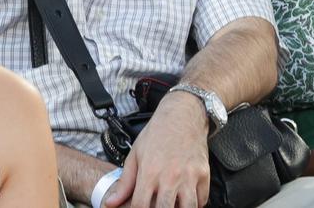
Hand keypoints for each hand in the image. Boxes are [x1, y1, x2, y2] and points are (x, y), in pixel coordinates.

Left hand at [104, 92, 210, 207]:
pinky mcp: (203, 173)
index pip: (140, 206)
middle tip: (158, 206)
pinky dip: (195, 204)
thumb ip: (124, 182)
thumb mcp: (135, 154)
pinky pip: (202, 199)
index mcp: (150, 172)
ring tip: (173, 204)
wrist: (183, 114)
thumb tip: (110, 203)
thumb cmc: (157, 133)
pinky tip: (186, 199)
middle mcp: (170, 176)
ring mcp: (189, 175)